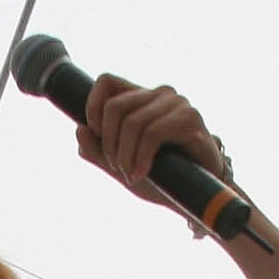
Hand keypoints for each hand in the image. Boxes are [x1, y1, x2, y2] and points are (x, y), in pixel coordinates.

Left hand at [75, 75, 230, 220]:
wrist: (198, 196)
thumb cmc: (163, 179)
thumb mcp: (123, 167)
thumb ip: (99, 152)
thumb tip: (79, 130)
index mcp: (141, 99)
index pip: (106, 82)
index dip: (92, 106)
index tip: (96, 136)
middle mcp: (159, 95)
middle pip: (115, 107)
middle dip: (108, 143)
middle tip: (117, 168)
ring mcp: (177, 104)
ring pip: (132, 122)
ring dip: (124, 156)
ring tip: (131, 176)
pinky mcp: (190, 119)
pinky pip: (152, 134)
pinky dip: (140, 158)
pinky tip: (140, 175)